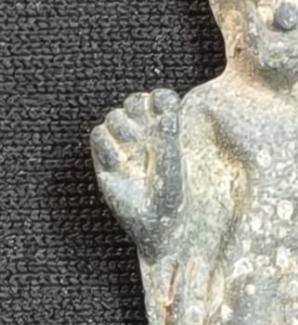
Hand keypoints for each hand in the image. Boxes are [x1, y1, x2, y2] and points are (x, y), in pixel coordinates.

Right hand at [90, 88, 182, 256]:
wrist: (154, 226)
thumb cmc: (170, 198)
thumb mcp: (172, 167)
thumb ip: (168, 140)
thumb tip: (165, 114)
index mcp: (166, 133)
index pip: (161, 101)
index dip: (161, 98)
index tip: (165, 105)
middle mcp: (145, 135)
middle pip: (135, 102)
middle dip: (137, 107)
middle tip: (146, 123)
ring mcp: (124, 146)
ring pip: (115, 116)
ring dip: (122, 124)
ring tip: (132, 142)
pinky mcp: (105, 159)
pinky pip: (98, 136)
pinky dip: (106, 143)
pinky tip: (118, 160)